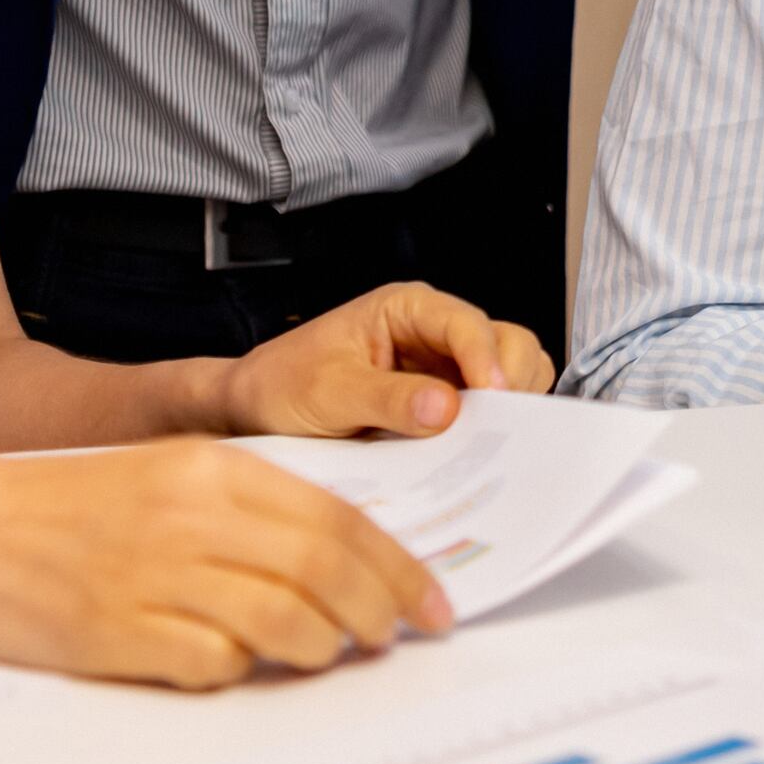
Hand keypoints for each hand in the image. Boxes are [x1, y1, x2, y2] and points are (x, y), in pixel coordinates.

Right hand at [0, 436, 449, 687]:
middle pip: (324, 569)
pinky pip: (214, 662)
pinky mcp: (120, 634)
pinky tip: (239, 664)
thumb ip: (249, 509)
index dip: (397, 568)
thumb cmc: (68, 508)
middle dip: (378, 611)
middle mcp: (191, 517)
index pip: (337, 519)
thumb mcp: (168, 476)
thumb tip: (341, 559)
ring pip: (282, 621)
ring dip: (320, 648)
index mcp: (211, 470)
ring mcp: (155, 577)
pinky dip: (242, 669)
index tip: (429, 602)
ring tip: (324, 655)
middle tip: (395, 637)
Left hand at [215, 283, 556, 438]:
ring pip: (507, 377)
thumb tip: (445, 409)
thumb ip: (386, 398)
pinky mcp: (443, 405)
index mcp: (406, 309)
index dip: (486, 359)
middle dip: (508, 385)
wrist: (255, 411)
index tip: (492, 398)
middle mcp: (433, 333)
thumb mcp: (328, 392)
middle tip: (495, 430)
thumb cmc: (282, 384)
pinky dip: (491, 432)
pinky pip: (486, 413)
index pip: (467, 323)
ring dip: (506, 409)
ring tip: (485, 444)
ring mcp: (443, 369)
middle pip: (506, 344)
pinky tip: (471, 454)